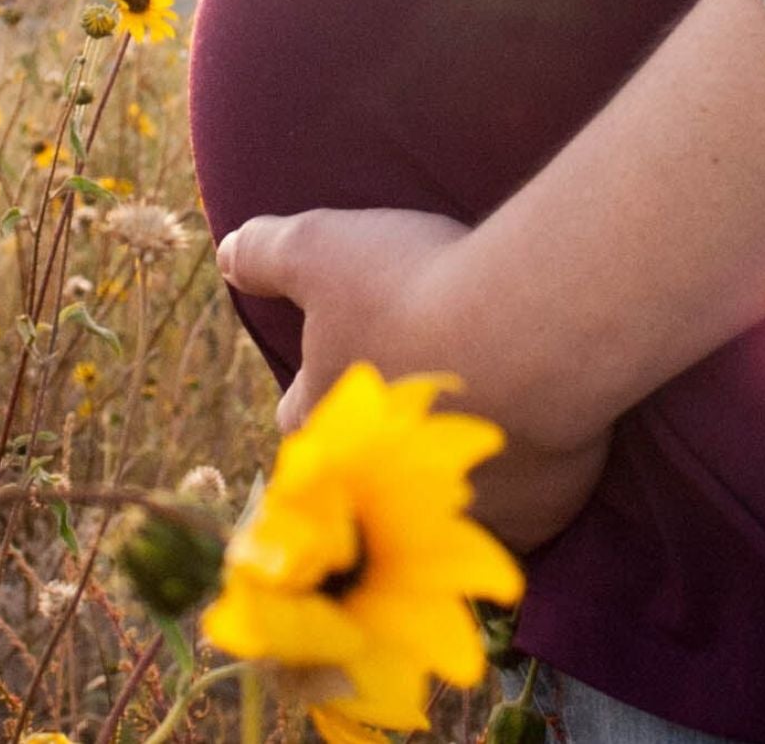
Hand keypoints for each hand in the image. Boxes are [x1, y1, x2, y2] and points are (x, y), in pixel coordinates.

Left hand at [215, 207, 612, 552]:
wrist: (533, 329)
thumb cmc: (417, 289)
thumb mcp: (322, 248)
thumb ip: (266, 253)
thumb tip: (224, 256)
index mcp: (328, 417)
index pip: (297, 413)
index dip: (311, 384)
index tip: (332, 361)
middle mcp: (384, 480)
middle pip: (364, 471)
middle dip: (377, 445)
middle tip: (409, 404)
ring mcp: (463, 505)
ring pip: (448, 501)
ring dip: (454, 473)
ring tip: (482, 427)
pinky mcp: (535, 513)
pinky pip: (525, 515)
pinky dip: (528, 489)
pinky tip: (539, 452)